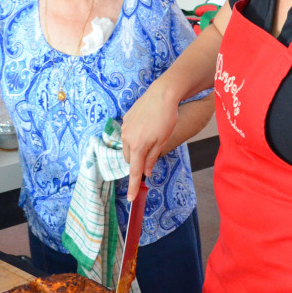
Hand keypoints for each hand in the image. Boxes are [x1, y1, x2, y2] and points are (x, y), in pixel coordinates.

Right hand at [120, 84, 178, 200]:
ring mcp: (125, 128)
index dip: (132, 185)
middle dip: (137, 162)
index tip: (130, 198)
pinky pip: (128, 134)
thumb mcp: (162, 141)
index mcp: (137, 146)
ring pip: (128, 147)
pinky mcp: (126, 119)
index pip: (133, 171)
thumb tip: (146, 172)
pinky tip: (146, 128)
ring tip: (150, 138)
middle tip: (150, 157)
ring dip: (135, 150)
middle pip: (129, 159)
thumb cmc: (166, 119)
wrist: (163, 94)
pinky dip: (134, 138)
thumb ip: (152, 158)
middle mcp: (127, 138)